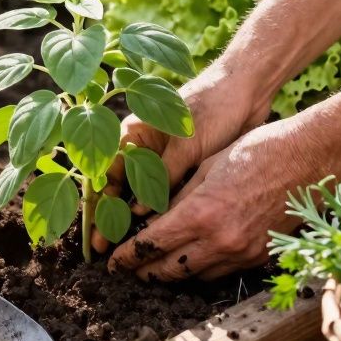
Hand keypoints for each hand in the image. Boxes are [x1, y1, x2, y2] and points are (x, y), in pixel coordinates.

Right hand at [91, 60, 267, 252]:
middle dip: (110, 217)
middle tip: (104, 250)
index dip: (96, 205)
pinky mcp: (182, 165)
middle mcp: (142, 147)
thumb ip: (161, 178)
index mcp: (133, 133)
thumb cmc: (212, 108)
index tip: (93, 233)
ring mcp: (161, 157)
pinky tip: (155, 232)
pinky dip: (157, 211)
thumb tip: (138, 213)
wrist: (246, 90)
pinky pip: (162, 192)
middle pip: (117, 187)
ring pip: (139, 193)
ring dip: (132, 217)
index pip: (104, 173)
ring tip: (127, 247)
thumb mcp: (185, 146)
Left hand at [108, 119, 320, 280]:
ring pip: (196, 276)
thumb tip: (149, 219)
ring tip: (157, 266)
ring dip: (174, 273)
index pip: (151, 245)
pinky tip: (193, 258)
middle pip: (170, 270)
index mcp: (201, 214)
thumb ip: (177, 199)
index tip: (113, 262)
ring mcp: (242, 252)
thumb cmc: (256, 151)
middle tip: (130, 270)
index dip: (127, 257)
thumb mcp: (206, 168)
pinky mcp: (260, 256)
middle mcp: (220, 240)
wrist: (308, 158)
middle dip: (145, 272)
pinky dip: (203, 268)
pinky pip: (222, 271)